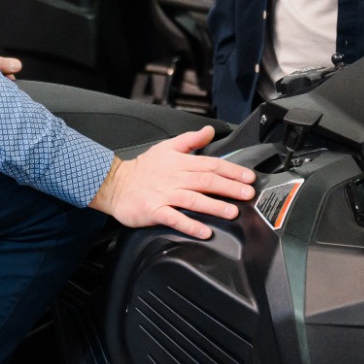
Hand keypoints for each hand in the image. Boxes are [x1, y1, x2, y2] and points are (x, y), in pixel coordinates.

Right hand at [89, 126, 255, 239]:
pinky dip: (190, 225)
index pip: (211, 164)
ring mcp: (165, 195)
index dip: (232, 171)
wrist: (115, 184)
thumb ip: (191, 140)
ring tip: (232, 212)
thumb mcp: (167, 147)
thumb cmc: (143, 168)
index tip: (248, 177)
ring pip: (194, 199)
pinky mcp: (155, 211)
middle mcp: (175, 178)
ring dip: (214, 206)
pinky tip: (205, 232)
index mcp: (180, 162)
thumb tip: (210, 131)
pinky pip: (175, 218)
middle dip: (230, 187)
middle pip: (207, 181)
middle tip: (248, 194)